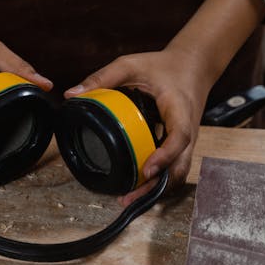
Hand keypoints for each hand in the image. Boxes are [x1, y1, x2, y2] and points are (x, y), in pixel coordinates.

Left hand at [65, 0, 264, 205]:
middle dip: (157, 186)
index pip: (178, 137)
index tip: (146, 169)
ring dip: (156, 188)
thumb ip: (102, 78)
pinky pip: (173, 167)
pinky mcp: (181, 146)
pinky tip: (137, 188)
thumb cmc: (162, 65)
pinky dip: (158, 181)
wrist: (192, 66)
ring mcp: (187, 140)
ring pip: (178, 172)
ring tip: (128, 199)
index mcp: (179, 108)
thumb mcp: (131, 64)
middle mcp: (188, 129)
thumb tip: (72, 94)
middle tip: (128, 198)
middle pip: (180, 166)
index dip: (164, 156)